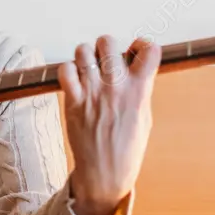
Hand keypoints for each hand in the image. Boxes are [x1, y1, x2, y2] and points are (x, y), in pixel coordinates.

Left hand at [56, 36, 160, 214]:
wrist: (105, 172)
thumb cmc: (127, 147)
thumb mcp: (144, 117)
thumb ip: (140, 89)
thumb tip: (136, 67)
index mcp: (139, 91)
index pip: (149, 50)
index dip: (142, 46)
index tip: (137, 52)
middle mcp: (116, 87)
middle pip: (108, 42)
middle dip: (107, 46)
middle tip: (106, 58)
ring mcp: (92, 93)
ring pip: (83, 51)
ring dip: (86, 55)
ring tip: (89, 68)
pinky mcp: (73, 101)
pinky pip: (65, 70)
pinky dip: (69, 70)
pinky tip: (75, 80)